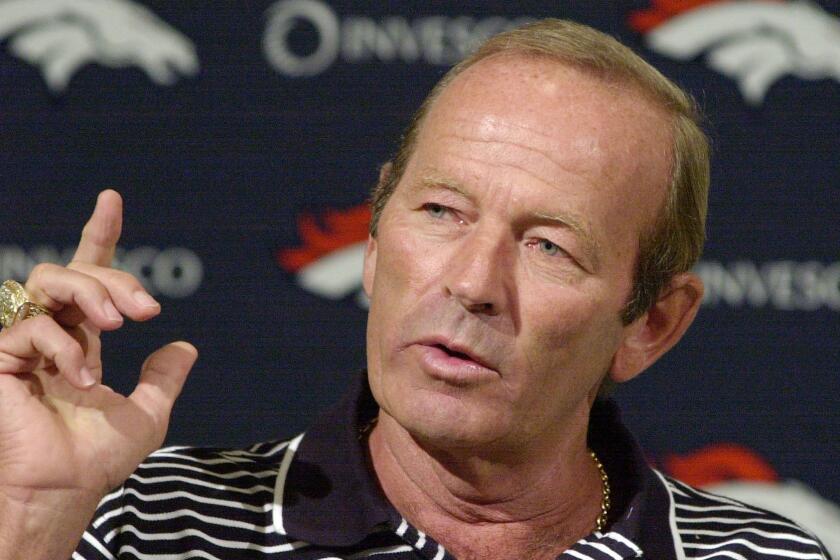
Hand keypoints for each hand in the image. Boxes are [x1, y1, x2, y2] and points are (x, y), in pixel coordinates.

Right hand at [0, 190, 196, 557]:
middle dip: (114, 278)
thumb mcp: (147, 413)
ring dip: (91, 293)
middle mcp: (52, 332)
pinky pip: (33, 324)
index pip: (87, 274)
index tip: (111, 199)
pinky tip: (81, 379)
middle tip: (147, 310)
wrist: (67, 489)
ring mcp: (23, 340)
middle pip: (74, 271)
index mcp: (81, 338)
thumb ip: (163, 377)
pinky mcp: (1, 355)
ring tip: (120, 325)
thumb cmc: (99, 458)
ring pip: (48, 279)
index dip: (99, 236)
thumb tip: (186, 346)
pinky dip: (66, 346)